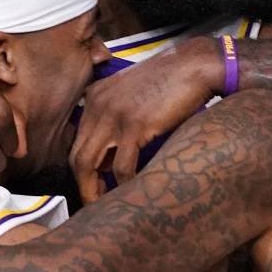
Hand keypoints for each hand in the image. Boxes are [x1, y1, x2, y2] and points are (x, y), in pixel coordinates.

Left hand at [70, 38, 219, 202]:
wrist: (194, 66)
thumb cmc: (170, 84)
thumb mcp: (132, 97)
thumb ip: (115, 121)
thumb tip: (108, 161)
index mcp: (95, 97)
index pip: (77, 141)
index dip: (82, 169)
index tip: (93, 187)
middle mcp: (97, 104)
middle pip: (76, 155)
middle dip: (84, 185)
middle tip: (96, 204)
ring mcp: (114, 114)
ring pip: (88, 163)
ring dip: (95, 191)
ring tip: (107, 206)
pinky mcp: (134, 124)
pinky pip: (120, 166)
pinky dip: (125, 184)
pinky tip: (133, 191)